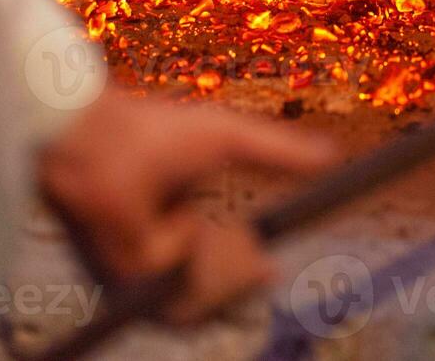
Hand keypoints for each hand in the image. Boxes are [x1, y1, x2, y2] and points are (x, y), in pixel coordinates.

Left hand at [37, 91, 337, 322]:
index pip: (213, 276)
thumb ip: (279, 154)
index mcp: (172, 233)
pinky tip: (191, 226)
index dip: (245, 279)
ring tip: (226, 239)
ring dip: (222, 275)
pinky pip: (178, 293)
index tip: (273, 266)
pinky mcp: (123, 281)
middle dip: (241, 281)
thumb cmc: (151, 131)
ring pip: (195, 303)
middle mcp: (150, 264)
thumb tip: (334, 156)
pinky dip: (199, 262)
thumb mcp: (231, 140)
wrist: (99, 132)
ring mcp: (133, 279)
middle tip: (265, 264)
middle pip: (209, 299)